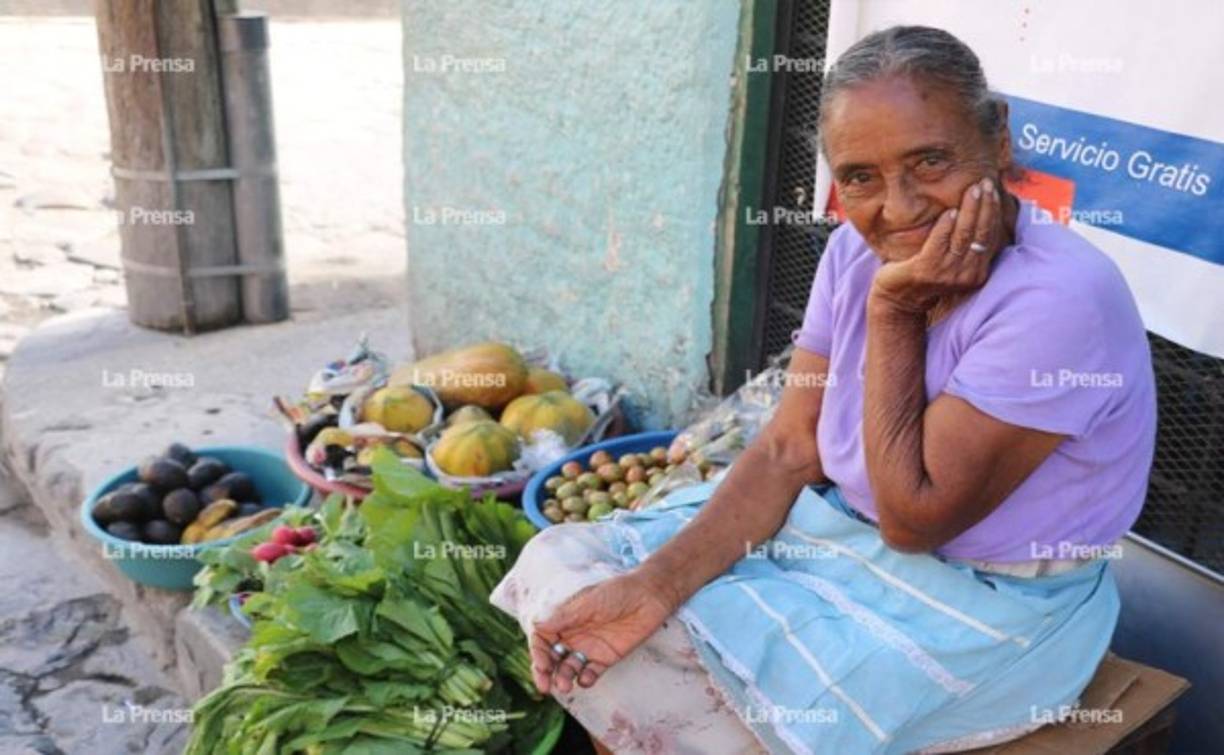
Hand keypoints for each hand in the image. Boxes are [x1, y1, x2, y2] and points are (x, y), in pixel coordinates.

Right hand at [529, 570, 676, 694]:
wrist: (649, 597)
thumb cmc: (618, 592)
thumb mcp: (589, 603)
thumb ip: (565, 617)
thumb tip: (537, 626)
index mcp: (565, 619)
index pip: (543, 639)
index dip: (538, 653)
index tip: (541, 664)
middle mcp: (574, 634)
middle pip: (552, 657)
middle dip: (545, 672)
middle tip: (545, 687)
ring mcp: (589, 647)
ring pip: (569, 667)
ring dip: (564, 677)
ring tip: (566, 685)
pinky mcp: (606, 658)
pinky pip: (591, 672)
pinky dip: (586, 678)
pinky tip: (586, 679)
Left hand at [871, 176, 1003, 313]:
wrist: (897, 300)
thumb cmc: (925, 275)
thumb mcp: (951, 261)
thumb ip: (964, 244)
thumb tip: (978, 211)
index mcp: (976, 272)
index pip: (990, 237)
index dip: (992, 212)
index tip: (993, 190)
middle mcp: (965, 274)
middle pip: (981, 234)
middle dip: (985, 206)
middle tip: (985, 183)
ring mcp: (946, 273)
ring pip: (963, 235)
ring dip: (970, 210)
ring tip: (973, 189)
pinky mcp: (926, 270)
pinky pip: (939, 242)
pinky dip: (945, 226)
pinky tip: (950, 211)